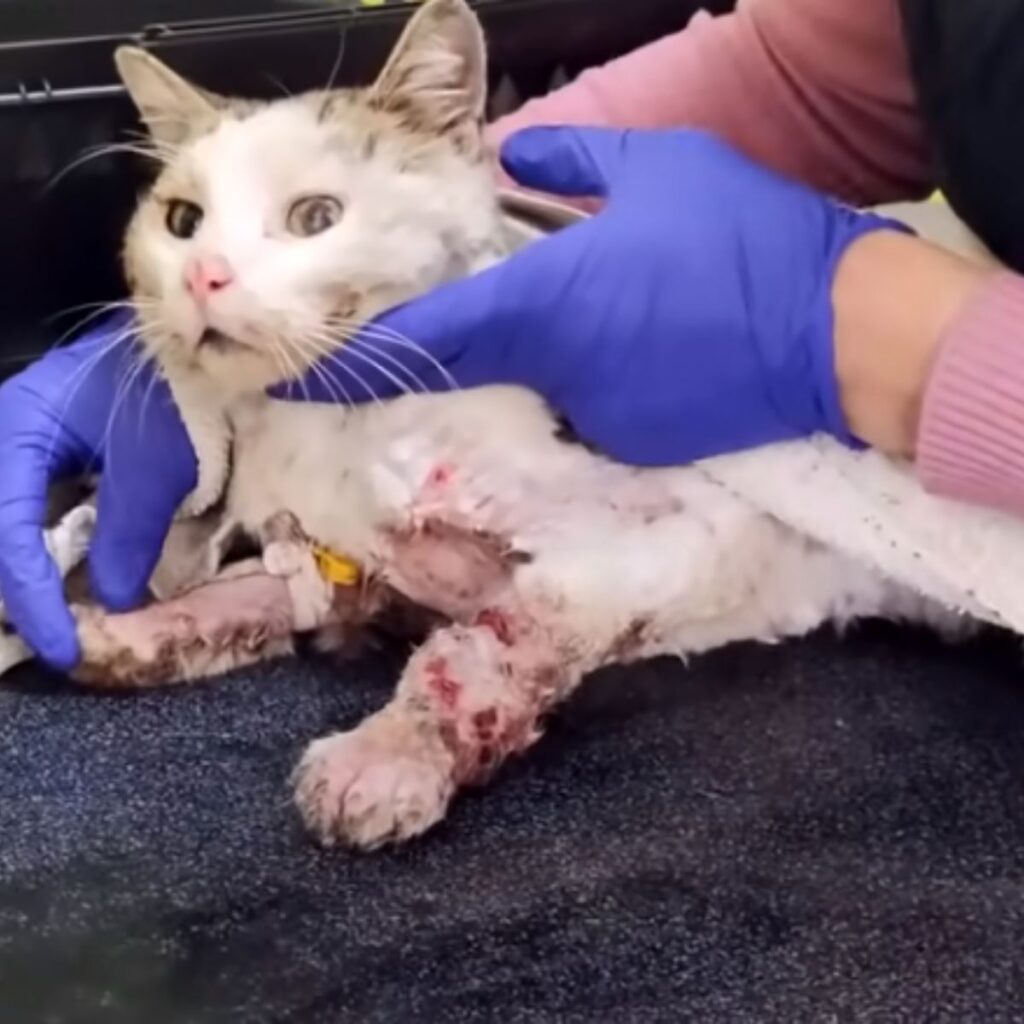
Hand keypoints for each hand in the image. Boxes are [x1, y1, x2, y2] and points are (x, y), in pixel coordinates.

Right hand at [0, 311, 196, 668]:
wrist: (189, 343)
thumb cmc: (171, 392)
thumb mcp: (154, 468)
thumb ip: (127, 535)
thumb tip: (109, 602)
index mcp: (16, 431)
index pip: (9, 533)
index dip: (34, 599)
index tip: (64, 649)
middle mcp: (2, 436)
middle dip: (14, 590)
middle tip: (52, 640)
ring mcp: (15, 444)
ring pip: (3, 523)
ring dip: (21, 573)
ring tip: (53, 619)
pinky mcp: (36, 453)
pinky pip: (21, 512)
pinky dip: (35, 551)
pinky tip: (57, 582)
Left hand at [272, 126, 902, 463]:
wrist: (842, 337)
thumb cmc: (746, 239)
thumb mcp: (655, 170)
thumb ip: (566, 163)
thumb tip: (508, 157)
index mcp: (544, 305)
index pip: (420, 342)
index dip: (349, 361)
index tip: (294, 373)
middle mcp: (554, 376)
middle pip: (480, 364)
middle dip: (468, 339)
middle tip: (487, 302)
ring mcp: (595, 419)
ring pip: (540, 383)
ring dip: (547, 352)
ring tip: (605, 309)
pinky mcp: (636, 443)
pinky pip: (590, 405)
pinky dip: (594, 375)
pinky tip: (639, 341)